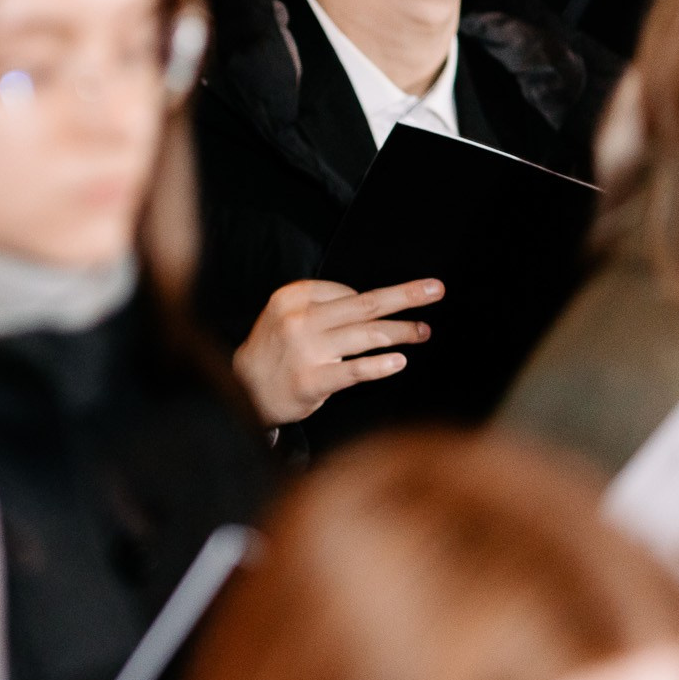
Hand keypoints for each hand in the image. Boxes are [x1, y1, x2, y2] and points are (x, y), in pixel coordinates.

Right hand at [233, 277, 441, 426]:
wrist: (243, 390)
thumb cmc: (275, 352)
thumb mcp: (286, 316)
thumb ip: (323, 308)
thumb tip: (376, 307)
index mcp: (292, 297)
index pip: (346, 291)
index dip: (372, 301)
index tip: (388, 307)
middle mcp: (299, 320)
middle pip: (364, 304)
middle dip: (405, 296)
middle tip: (435, 290)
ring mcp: (306, 350)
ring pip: (366, 336)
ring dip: (402, 331)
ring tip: (422, 331)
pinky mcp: (312, 380)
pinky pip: (354, 370)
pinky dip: (380, 365)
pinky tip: (399, 361)